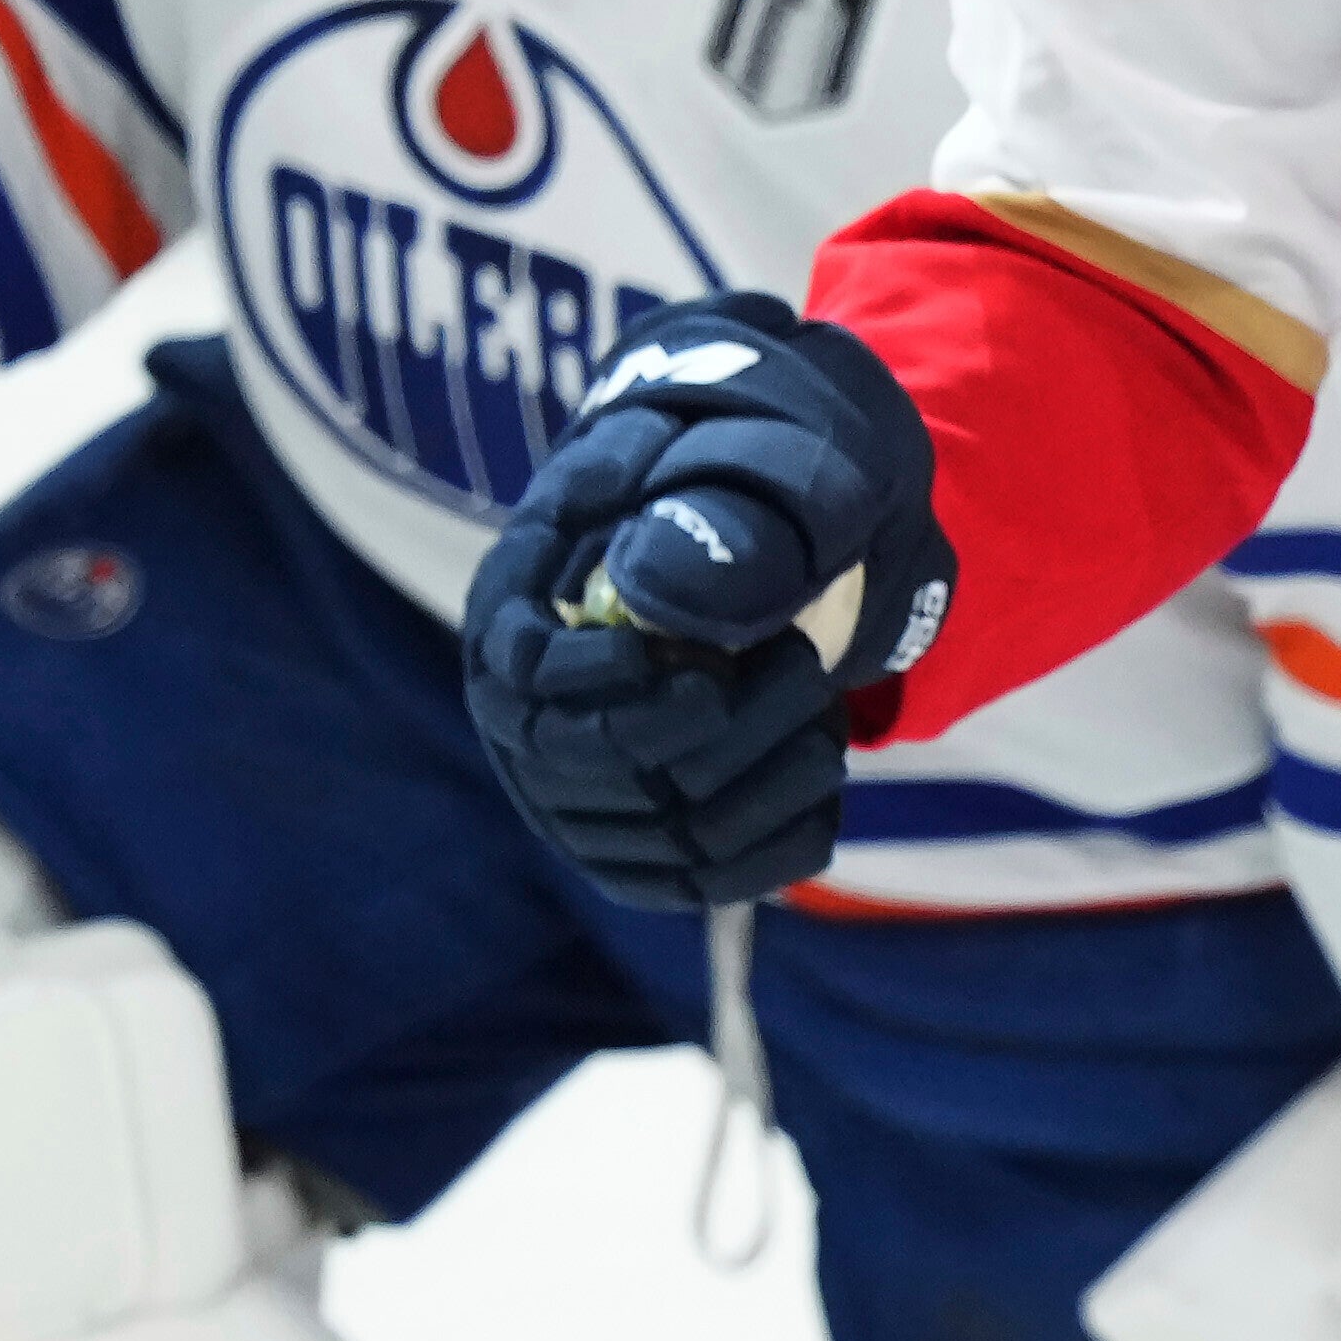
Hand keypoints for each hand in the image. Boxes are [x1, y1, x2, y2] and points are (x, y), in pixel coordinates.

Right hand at [459, 295, 953, 912]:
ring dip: (762, 785)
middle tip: (804, 669)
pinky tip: (822, 785)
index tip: (704, 674)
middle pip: (596, 763)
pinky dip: (776, 843)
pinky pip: (699, 880)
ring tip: (822, 720)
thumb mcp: (747, 460)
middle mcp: (526, 707)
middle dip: (721, 731)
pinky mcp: (642, 842)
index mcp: (518, 601)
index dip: (605, 683)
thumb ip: (716, 513)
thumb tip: (666, 599)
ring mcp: (578, 786)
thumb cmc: (748, 478)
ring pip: (659, 833)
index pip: (524, 666)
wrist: (771, 526)